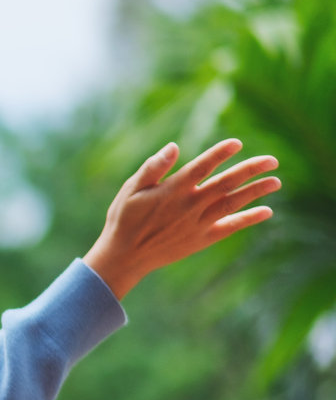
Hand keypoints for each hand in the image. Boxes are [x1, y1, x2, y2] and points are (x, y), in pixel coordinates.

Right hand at [83, 138, 279, 299]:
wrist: (124, 256)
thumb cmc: (124, 219)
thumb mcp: (130, 190)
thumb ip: (152, 168)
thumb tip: (174, 147)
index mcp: (172, 190)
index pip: (201, 167)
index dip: (219, 154)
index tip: (237, 143)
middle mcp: (189, 206)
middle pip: (226, 183)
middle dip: (250, 170)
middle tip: (272, 160)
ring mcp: (197, 224)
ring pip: (232, 203)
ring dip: (256, 192)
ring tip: (276, 181)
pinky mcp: (201, 240)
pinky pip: (229, 227)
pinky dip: (248, 219)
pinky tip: (267, 211)